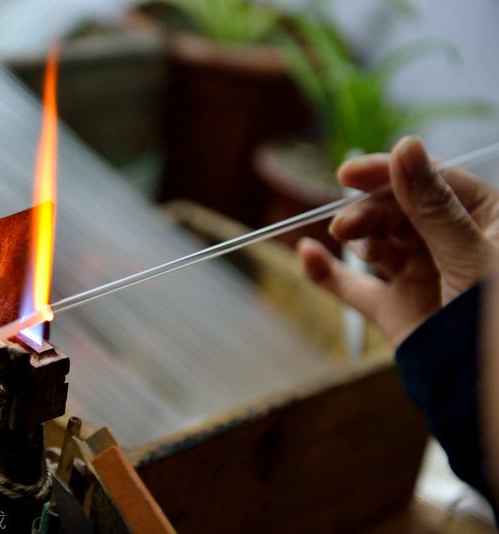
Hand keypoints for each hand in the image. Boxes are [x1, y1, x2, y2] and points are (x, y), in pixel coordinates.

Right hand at [299, 136, 498, 345]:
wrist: (487, 395)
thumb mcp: (472, 257)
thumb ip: (433, 206)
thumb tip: (405, 147)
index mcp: (485, 221)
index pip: (431, 181)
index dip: (390, 172)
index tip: (350, 173)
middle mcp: (450, 244)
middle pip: (398, 209)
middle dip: (369, 211)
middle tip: (345, 225)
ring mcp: (421, 275)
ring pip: (376, 241)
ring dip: (357, 236)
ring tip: (346, 240)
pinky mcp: (394, 308)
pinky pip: (353, 286)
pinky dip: (327, 272)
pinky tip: (307, 256)